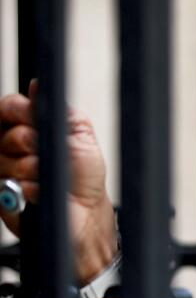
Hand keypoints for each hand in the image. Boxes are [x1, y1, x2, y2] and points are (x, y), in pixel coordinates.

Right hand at [0, 81, 117, 283]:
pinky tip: (39, 190)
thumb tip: (36, 86)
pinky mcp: (1, 193)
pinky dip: (29, 187)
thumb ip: (56, 112)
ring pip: (5, 159)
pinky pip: (6, 183)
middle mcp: (10, 146)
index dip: (17, 110)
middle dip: (30, 142)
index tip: (30, 117)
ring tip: (46, 175)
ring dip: (32, 167)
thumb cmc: (82, 174)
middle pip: (6, 133)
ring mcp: (3, 169)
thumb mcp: (78, 135)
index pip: (7, 107)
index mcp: (27, 127)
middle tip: (43, 151)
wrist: (85, 211)